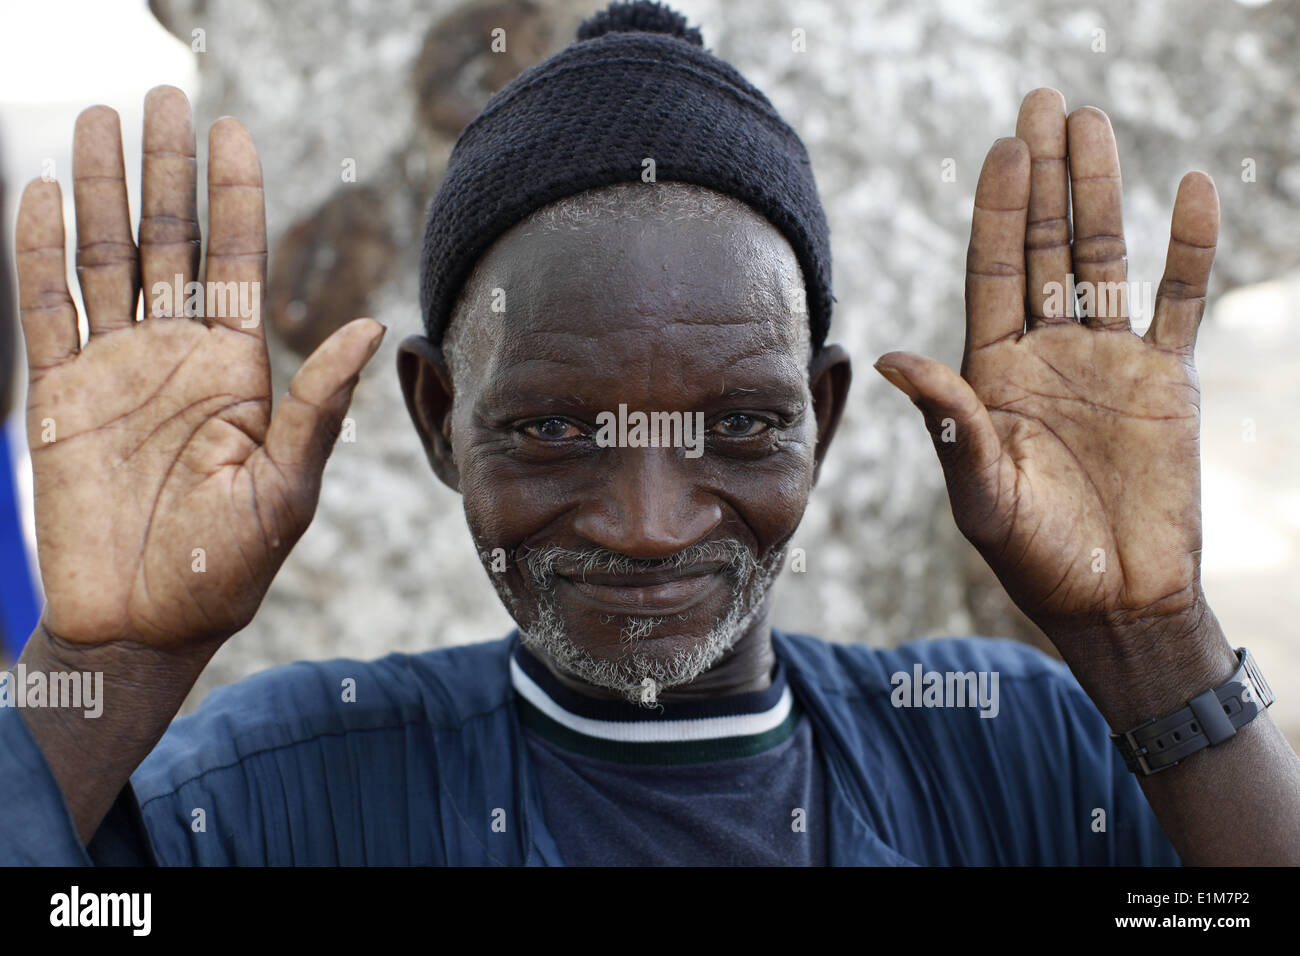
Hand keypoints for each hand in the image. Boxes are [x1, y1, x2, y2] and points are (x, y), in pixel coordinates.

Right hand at [16, 86, 383, 651]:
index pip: (236, 262)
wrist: (142, 622)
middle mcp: (177, 356)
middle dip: (167, 171)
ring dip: (101, 191)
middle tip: (163, 99)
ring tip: (97, 120)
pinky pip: (47, 307)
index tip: (232, 131)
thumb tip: (369, 328)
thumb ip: (318, 407)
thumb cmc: (225, 567)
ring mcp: (116, 369)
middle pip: (171, 242)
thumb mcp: (285, 487)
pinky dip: (39, 251)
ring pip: (106, 258)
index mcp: (236, 370)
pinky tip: (39, 195)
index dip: (234, 196)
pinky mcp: (60, 394)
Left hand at [874, 88, 1219, 659]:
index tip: (1003, 148)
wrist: (1117, 601)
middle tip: (1042, 102)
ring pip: (1106, 258)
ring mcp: (1107, 361)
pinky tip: (1191, 189)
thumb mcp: (980, 494)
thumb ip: (947, 422)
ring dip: (1102, 191)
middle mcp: (1046, 354)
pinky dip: (1191, 247)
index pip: (993, 272)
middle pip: (1045, 247)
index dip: (999, 211)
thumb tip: (887, 356)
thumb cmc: (1037, 559)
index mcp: (994, 373)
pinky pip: (1181, 300)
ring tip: (1092, 122)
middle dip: (1044, 177)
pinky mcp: (1167, 380)